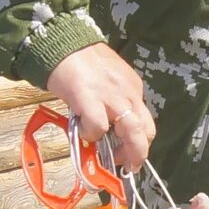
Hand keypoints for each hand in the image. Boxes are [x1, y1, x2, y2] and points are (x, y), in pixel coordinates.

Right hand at [46, 41, 154, 171]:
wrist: (61, 42)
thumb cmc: (81, 60)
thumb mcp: (108, 79)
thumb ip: (113, 100)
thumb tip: (108, 127)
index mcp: (133, 88)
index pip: (146, 120)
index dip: (140, 140)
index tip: (130, 152)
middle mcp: (128, 93)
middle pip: (146, 130)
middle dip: (139, 154)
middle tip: (129, 165)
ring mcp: (111, 97)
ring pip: (132, 132)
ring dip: (125, 152)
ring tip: (113, 160)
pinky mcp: (90, 99)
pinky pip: (98, 127)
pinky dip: (91, 135)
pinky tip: (83, 131)